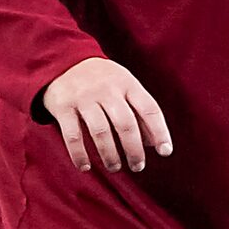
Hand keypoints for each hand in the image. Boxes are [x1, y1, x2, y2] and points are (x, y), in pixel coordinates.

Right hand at [41, 56, 172, 172]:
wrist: (64, 60)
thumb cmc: (102, 80)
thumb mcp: (124, 86)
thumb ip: (139, 111)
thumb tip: (152, 143)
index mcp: (127, 83)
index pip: (149, 109)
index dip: (160, 132)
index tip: (165, 152)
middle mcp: (107, 89)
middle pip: (126, 124)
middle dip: (134, 150)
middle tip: (137, 166)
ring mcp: (84, 97)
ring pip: (101, 131)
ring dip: (110, 155)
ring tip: (115, 167)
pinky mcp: (63, 106)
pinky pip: (73, 136)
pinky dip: (80, 154)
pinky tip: (85, 167)